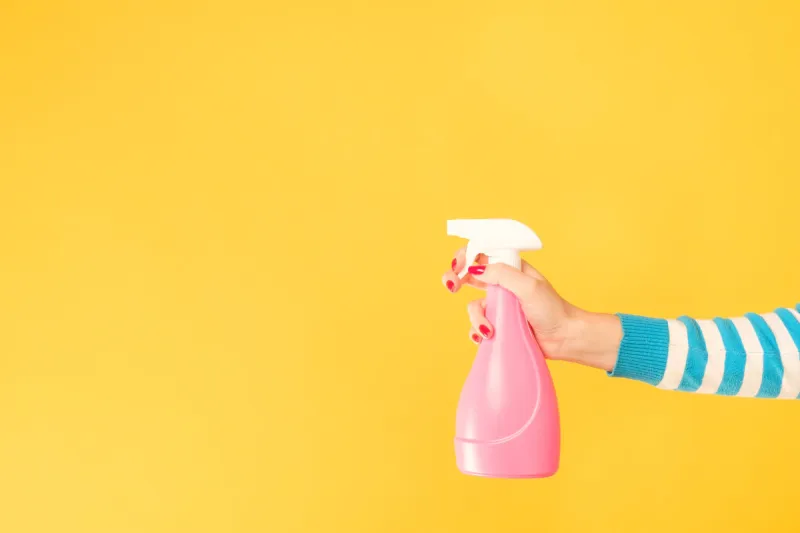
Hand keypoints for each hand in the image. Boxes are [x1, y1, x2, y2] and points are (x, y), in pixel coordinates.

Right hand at [441, 248, 620, 371]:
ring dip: (476, 318)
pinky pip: (477, 326)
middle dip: (454, 278)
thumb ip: (502, 275)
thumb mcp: (528, 286)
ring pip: (473, 306)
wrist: (565, 338)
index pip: (481, 253)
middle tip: (451, 286)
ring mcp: (499, 305)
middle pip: (468, 275)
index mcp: (510, 268)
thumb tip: (475, 270)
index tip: (458, 266)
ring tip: (489, 330)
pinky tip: (486, 337)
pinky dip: (477, 332)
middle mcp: (501, 284)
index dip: (465, 256)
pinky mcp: (498, 324)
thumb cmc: (553, 309)